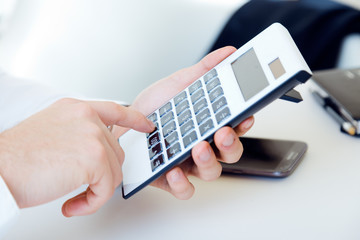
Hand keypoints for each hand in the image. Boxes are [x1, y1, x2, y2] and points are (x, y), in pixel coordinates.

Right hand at [0, 98, 153, 216]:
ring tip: (73, 196)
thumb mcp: (52, 131)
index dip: (135, 119)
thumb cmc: (18, 157)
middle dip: (102, 174)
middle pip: (116, 152)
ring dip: (97, 190)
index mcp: (76, 109)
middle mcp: (87, 118)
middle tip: (81, 185)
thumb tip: (99, 152)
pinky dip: (93, 202)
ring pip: (115, 171)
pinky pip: (107, 188)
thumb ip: (79, 134)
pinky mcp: (94, 158)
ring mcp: (93, 136)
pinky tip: (73, 204)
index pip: (115, 110)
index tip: (147, 126)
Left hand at [114, 46, 253, 198]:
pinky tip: (175, 170)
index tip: (245, 115)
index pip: (235, 127)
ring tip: (198, 147)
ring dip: (210, 161)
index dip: (244, 124)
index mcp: (208, 124)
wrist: (123, 122)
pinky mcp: (170, 179)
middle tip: (223, 132)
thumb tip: (228, 53)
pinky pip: (185, 190)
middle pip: (230, 153)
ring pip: (212, 172)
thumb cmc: (154, 107)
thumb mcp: (178, 84)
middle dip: (231, 144)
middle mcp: (203, 145)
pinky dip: (183, 184)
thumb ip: (204, 70)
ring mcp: (188, 163)